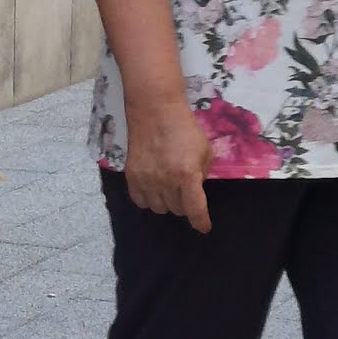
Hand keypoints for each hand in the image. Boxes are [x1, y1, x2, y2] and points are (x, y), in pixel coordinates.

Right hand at [120, 96, 210, 231]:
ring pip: (158, 208)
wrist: (155, 111)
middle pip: (177, 210)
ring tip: (169, 188)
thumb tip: (196, 189)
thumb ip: (203, 173)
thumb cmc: (185, 128)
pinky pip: (140, 201)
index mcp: (187, 175)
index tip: (203, 226)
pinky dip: (149, 199)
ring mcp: (146, 180)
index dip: (201, 222)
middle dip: (184, 204)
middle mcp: (165, 181)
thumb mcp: (205, 150)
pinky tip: (154, 189)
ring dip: (167, 202)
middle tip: (185, 189)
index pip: (195, 210)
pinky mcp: (132, 176)